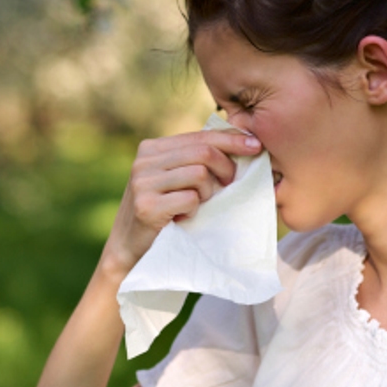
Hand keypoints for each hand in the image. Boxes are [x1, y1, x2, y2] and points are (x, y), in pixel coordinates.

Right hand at [100, 129, 262, 275]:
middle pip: (203, 152)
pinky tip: (183, 218)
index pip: (199, 136)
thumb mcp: (175, 179)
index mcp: (152, 148)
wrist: (130, 249)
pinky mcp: (146, 205)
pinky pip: (190, 199)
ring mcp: (143, 182)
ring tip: (198, 205)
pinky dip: (195, 210)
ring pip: (199, 174)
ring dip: (208, 193)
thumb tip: (240, 144)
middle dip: (225, 168)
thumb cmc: (162, 213)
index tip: (255, 145)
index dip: (230, 139)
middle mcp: (144, 160)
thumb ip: (195, 161)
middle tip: (229, 185)